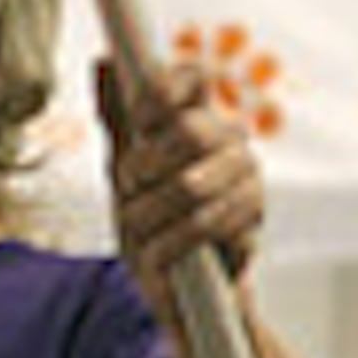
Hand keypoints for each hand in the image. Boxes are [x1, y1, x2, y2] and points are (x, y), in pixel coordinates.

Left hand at [95, 58, 264, 299]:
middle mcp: (231, 142)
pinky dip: (167, 245)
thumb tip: (103, 62)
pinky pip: (206, 226)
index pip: (193, 77)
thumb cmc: (152, 222)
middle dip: (144, 166)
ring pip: (191, 184)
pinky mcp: (254, 226)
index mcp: (199, 119)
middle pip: (191, 130)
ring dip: (148, 213)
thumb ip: (117, 119)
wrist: (176, 295)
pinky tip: (157, 256)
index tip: (137, 124)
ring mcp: (248, 183)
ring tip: (138, 230)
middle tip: (128, 190)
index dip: (161, 93)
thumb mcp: (124, 170)